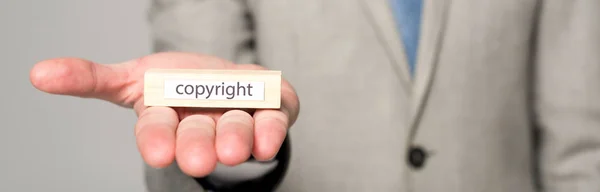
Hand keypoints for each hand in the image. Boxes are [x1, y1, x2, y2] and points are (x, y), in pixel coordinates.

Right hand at [29, 52, 299, 176]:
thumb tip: (39, 74)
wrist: (232, 85)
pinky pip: (275, 121)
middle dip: (197, 145)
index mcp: (168, 118)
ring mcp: (239, 118)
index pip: (157, 130)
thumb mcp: (135, 78)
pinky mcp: (272, 111)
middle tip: (200, 159)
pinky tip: (268, 138)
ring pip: (236, 129)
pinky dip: (272, 130)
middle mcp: (202, 123)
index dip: (157, 140)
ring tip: (234, 150)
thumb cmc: (182, 86)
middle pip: (197, 135)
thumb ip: (92, 78)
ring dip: (235, 139)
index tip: (158, 153)